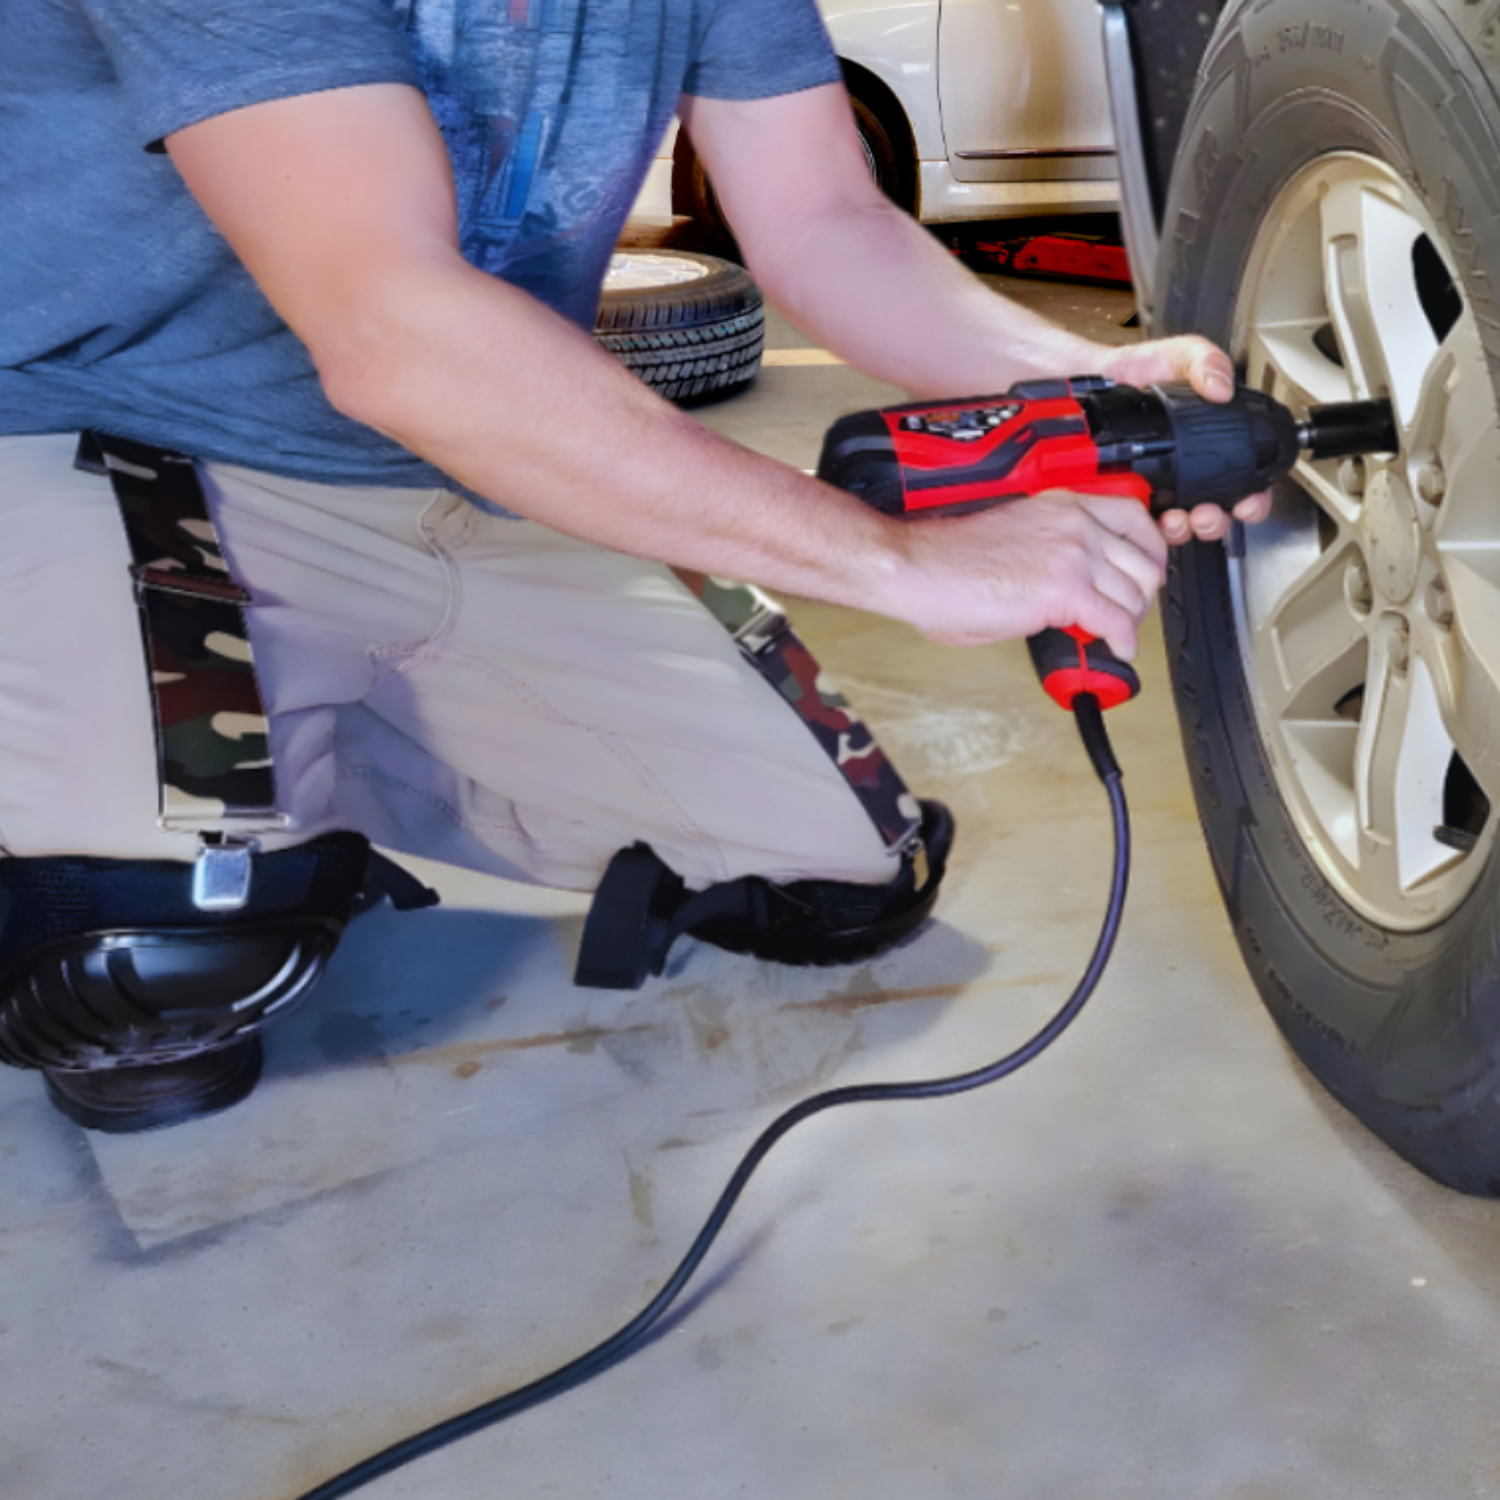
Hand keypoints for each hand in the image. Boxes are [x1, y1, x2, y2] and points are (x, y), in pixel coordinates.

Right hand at [886, 490, 1167, 659]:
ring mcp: (1073, 555)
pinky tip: (1116, 649)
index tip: (1141, 571)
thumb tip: (1069, 585)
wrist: (918, 566)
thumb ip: (1054, 549)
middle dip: (1141, 594)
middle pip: (1144, 561)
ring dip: (1130, 620)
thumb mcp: (1016, 533)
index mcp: (1062, 504)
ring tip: (1113, 634)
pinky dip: (1124, 642)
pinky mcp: (1065, 591)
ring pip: (1136, 594)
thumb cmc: (947, 557)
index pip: (1135, 516)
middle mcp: (1076, 523)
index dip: (1148, 550)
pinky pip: (1117, 622)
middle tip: (1125, 611)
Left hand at [1095, 336, 1273, 544]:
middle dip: (1217, 522)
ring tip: (1179, 518)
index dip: (1253, 498)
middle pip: (1217, 511)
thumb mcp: (1182, 355)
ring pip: (1182, 524)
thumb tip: (1222, 388)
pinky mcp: (1130, 496)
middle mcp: (1189, 470)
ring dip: (1185, 528)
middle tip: (1207, 514)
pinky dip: (1151, 528)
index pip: (1244, 480)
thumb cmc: (1141, 369)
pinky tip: (1150, 516)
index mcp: (1210, 444)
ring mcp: (1160, 487)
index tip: (1248, 503)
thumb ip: (1206, 361)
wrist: (1096, 379)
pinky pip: (1144, 523)